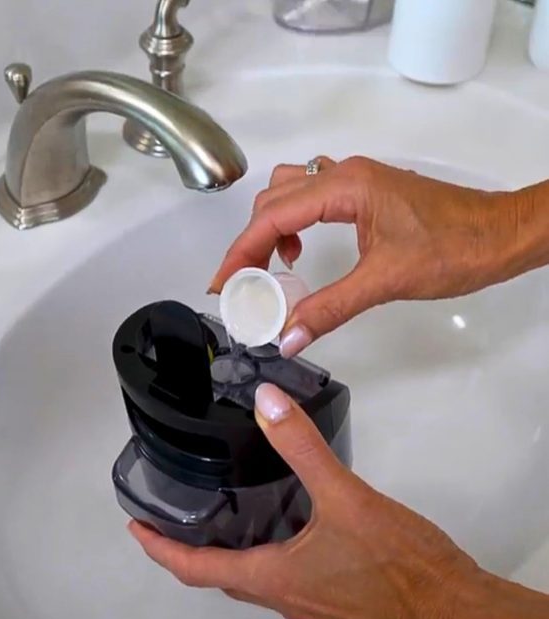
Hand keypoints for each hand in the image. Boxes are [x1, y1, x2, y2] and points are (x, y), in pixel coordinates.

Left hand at [128, 383, 480, 618]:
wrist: (453, 607)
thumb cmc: (400, 564)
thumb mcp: (346, 497)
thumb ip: (303, 447)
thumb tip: (267, 404)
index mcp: (273, 577)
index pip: (196, 569)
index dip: (160, 549)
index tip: (135, 530)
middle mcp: (284, 596)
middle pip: (218, 578)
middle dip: (187, 552)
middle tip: (169, 523)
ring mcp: (309, 601)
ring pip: (250, 579)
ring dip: (225, 554)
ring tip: (216, 517)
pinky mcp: (333, 596)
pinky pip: (282, 576)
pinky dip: (263, 554)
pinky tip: (281, 525)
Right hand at [209, 156, 529, 357]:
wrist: (501, 233)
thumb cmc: (457, 246)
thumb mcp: (385, 280)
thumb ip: (331, 308)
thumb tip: (290, 336)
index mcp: (346, 188)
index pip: (273, 216)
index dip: (241, 251)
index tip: (223, 282)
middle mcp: (344, 176)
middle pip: (274, 199)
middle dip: (250, 241)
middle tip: (243, 281)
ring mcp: (355, 181)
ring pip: (290, 193)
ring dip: (270, 228)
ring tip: (270, 266)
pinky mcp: (365, 194)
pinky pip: (311, 199)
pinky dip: (294, 224)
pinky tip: (301, 251)